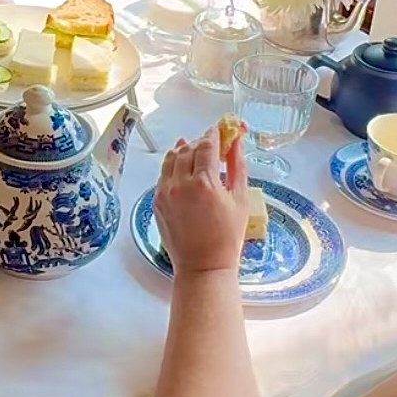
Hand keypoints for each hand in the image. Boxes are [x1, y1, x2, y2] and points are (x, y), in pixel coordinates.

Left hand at [153, 125, 248, 275]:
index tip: (219, 130)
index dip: (213, 134)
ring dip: (183, 150)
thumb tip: (236, 142)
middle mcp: (180, 184)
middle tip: (211, 143)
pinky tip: (181, 167)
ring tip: (195, 151)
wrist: (203, 266)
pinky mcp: (156, 201)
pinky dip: (172, 166)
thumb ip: (237, 167)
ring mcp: (165, 192)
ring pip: (171, 158)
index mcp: (204, 182)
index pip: (206, 145)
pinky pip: (162, 174)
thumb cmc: (227, 237)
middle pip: (187, 149)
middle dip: (200, 142)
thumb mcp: (241, 199)